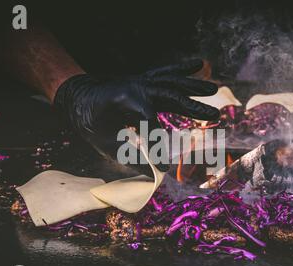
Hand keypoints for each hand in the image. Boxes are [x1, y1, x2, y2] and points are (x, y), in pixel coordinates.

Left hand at [54, 59, 219, 159]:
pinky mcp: (143, 80)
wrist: (78, 98)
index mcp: (124, 102)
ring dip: (193, 86)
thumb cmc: (90, 122)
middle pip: (170, 97)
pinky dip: (181, 69)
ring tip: (213, 88)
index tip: (164, 168)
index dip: (158, 147)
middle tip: (215, 115)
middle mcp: (136, 87)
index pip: (149, 125)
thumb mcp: (106, 144)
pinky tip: (197, 64)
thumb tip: (154, 175)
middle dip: (193, 107)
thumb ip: (131, 158)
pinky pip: (165, 73)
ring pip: (171, 82)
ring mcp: (141, 81)